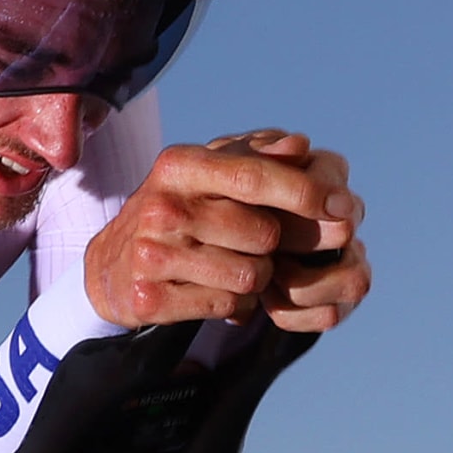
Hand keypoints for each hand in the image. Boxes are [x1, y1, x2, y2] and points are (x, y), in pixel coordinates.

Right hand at [84, 129, 371, 334]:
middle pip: (262, 235)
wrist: (109, 267)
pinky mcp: (149, 299)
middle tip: (252, 245)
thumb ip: (256, 156)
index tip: (343, 205)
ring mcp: (152, 255)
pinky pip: (227, 306)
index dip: (304, 192)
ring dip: (255, 278)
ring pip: (249, 276)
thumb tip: (300, 146)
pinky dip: (234, 304)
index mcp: (178, 166)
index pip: (253, 177)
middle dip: (272, 245)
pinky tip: (214, 291)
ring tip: (231, 268)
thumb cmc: (176, 210)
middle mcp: (162, 208)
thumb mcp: (206, 172)